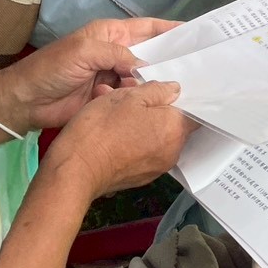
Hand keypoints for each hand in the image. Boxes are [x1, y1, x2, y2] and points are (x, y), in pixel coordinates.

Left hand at [0, 17, 183, 132]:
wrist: (25, 101)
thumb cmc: (52, 68)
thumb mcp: (85, 50)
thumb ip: (118, 54)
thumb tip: (146, 66)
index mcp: (112, 34)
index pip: (149, 27)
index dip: (172, 29)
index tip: (197, 33)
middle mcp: (117, 53)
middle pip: (152, 53)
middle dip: (171, 58)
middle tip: (199, 66)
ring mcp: (114, 77)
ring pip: (145, 77)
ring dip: (157, 81)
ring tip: (182, 86)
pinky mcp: (110, 98)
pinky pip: (133, 97)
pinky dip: (143, 99)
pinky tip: (159, 103)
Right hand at [43, 81, 194, 199]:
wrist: (74, 171)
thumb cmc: (102, 129)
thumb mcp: (128, 97)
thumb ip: (157, 91)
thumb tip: (175, 90)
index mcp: (175, 130)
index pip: (193, 111)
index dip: (182, 98)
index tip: (169, 90)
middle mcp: (172, 152)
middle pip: (172, 124)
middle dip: (156, 108)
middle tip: (134, 95)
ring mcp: (155, 168)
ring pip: (156, 137)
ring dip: (142, 122)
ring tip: (117, 109)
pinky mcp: (138, 178)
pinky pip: (143, 152)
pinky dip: (134, 140)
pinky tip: (114, 130)